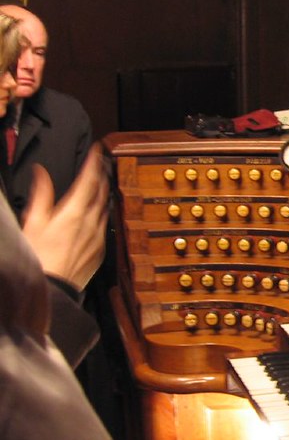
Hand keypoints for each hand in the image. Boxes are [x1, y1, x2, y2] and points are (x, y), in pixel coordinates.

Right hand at [21, 144, 108, 291]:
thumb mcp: (33, 221)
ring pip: (105, 207)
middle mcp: (91, 222)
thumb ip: (41, 195)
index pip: (89, 180)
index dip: (93, 162)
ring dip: (102, 193)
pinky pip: (105, 225)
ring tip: (99, 183)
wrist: (51, 289)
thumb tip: (41, 173)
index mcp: (74, 212)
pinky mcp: (101, 249)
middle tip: (99, 163)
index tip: (97, 150)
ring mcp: (98, 236)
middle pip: (101, 191)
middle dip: (100, 174)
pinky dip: (101, 213)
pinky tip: (97, 212)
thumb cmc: (37, 257)